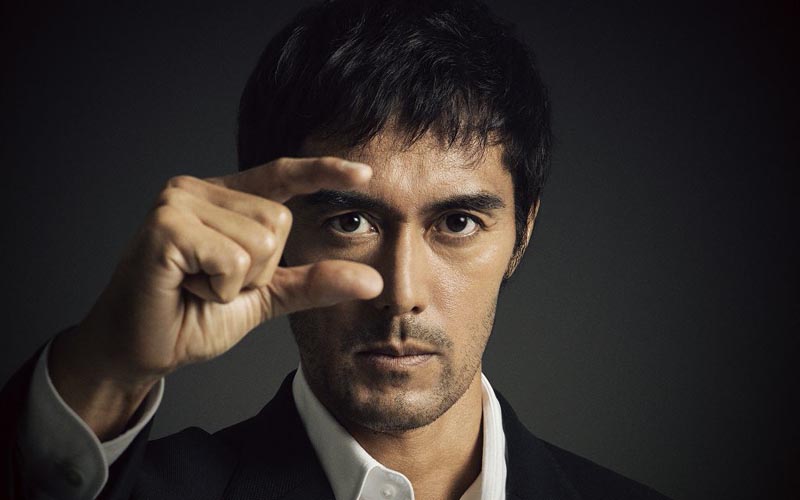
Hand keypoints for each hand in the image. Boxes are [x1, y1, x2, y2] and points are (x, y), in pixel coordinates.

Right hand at [49, 157, 382, 437]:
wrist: (140, 351)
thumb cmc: (193, 318)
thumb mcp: (265, 297)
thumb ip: (313, 283)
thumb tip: (374, 282)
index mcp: (222, 198)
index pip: (281, 175)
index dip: (323, 172)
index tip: (365, 174)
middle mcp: (198, 189)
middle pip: (278, 221)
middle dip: (258, 271)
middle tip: (211, 284)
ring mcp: (179, 202)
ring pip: (260, 242)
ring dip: (236, 282)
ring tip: (195, 285)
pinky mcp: (167, 225)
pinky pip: (233, 259)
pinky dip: (218, 288)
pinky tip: (183, 288)